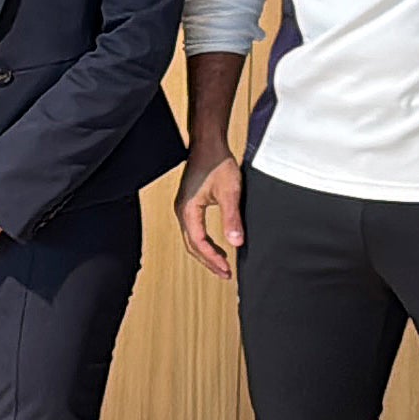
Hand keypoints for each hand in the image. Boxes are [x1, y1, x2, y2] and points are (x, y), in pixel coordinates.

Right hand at [176, 149, 244, 278]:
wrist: (208, 146)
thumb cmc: (217, 164)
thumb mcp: (230, 193)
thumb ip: (232, 219)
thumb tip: (236, 242)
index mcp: (188, 210)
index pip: (198, 243)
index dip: (212, 258)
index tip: (226, 269)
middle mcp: (181, 211)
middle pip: (192, 245)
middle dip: (208, 261)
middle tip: (224, 273)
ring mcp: (183, 208)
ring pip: (191, 239)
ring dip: (205, 253)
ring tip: (221, 264)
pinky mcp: (188, 205)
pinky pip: (192, 230)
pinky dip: (203, 242)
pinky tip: (215, 246)